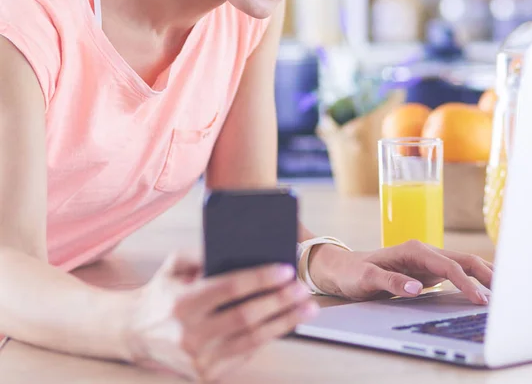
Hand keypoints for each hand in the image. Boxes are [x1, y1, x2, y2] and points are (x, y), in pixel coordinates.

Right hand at [124, 252, 317, 381]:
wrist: (135, 333)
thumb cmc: (163, 292)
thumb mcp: (174, 265)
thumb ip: (201, 253)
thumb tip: (240, 249)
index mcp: (182, 302)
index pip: (229, 287)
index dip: (261, 278)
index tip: (286, 269)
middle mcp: (189, 334)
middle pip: (246, 316)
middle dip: (280, 301)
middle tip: (303, 288)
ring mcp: (198, 359)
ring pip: (252, 339)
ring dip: (285, 322)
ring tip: (307, 307)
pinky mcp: (205, 375)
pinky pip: (246, 355)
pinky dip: (269, 338)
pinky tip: (286, 323)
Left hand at [310, 240, 492, 304]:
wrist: (345, 268)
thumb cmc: (354, 273)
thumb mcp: (366, 279)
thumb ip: (390, 282)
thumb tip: (417, 288)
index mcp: (413, 250)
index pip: (448, 265)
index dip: (466, 282)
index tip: (480, 299)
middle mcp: (424, 251)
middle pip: (464, 259)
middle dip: (486, 275)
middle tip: (507, 297)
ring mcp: (428, 260)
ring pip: (464, 264)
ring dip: (485, 276)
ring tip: (507, 294)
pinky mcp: (429, 270)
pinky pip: (458, 273)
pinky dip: (474, 280)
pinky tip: (486, 292)